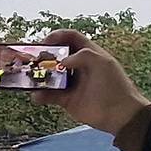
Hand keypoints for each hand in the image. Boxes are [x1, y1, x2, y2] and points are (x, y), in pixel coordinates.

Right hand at [35, 30, 150, 150]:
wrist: (119, 114)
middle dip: (43, 56)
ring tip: (30, 78)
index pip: (71, 38)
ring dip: (39, 76)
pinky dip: (40, 95)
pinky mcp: (66, 99)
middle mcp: (79, 67)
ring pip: (50, 76)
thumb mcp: (102, 63)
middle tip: (32, 60)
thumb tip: (62, 61)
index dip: (57, 36)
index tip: (44, 42)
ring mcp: (72, 83)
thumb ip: (82, 55)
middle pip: (57, 56)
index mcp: (89, 54)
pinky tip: (37, 96)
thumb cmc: (114, 85)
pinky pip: (48, 95)